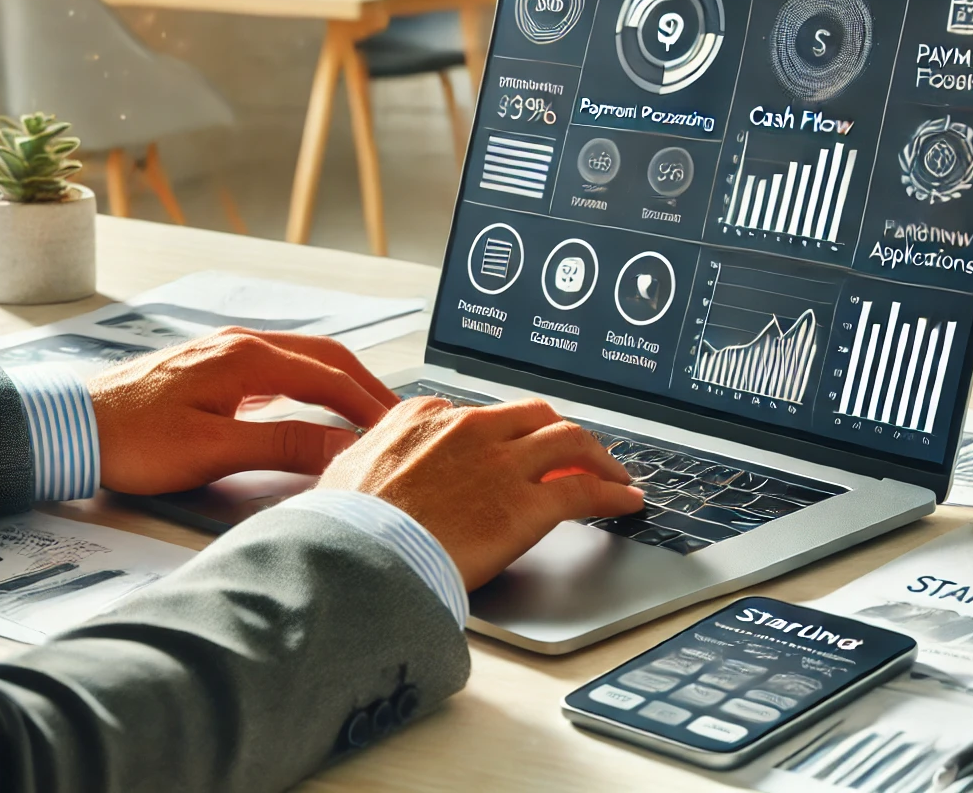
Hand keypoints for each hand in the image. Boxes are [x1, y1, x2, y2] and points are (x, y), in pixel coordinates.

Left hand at [89, 328, 398, 494]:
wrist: (74, 427)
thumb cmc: (133, 438)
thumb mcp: (213, 449)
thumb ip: (283, 445)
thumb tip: (341, 445)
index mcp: (246, 357)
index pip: (328, 377)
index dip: (366, 404)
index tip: (394, 428)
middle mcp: (243, 343)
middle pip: (325, 355)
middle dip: (365, 384)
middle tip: (394, 414)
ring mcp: (229, 350)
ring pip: (304, 356)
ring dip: (340, 380)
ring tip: (365, 409)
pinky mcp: (217, 364)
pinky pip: (282, 365)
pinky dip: (312, 382)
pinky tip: (316, 401)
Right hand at [317, 396, 643, 589]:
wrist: (356, 556)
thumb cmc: (345, 523)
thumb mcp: (349, 468)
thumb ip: (375, 454)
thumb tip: (372, 460)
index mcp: (427, 415)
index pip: (484, 415)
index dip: (507, 435)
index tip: (516, 451)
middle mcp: (471, 428)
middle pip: (536, 415)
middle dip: (560, 432)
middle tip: (575, 453)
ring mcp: (503, 462)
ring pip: (570, 441)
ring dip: (598, 456)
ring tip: (614, 474)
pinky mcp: (527, 503)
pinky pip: (585, 489)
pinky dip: (613, 492)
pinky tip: (626, 500)